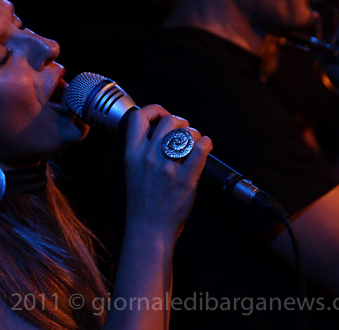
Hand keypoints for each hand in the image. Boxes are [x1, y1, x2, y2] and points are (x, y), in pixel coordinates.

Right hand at [123, 104, 211, 238]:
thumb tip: (160, 130)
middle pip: (168, 120)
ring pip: (185, 133)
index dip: (154, 110)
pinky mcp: (185, 180)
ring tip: (194, 142)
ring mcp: (167, 169)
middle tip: (184, 131)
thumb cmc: (142, 201)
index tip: (162, 115)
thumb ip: (142, 149)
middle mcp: (148, 158)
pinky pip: (199, 150)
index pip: (138, 117)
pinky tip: (205, 146)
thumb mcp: (133, 170)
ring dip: (194, 133)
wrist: (148, 228)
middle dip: (180, 121)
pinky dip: (206, 143)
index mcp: (132, 154)